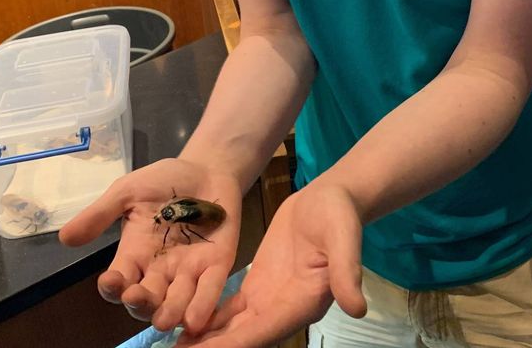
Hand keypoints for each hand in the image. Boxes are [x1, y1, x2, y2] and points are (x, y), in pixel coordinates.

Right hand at [59, 157, 242, 332]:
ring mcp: (189, 271)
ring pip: (175, 301)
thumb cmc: (165, 181)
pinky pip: (209, 290)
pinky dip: (202, 305)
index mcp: (135, 254)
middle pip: (145, 299)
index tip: (110, 281)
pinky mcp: (217, 266)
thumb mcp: (127, 192)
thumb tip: (64, 238)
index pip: (119, 279)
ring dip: (169, 312)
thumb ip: (100, 213)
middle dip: (139, 303)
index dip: (112, 285)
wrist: (206, 168)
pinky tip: (195, 318)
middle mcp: (160, 270)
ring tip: (163, 319)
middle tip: (136, 297)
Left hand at [177, 182, 366, 346]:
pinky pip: (229, 311)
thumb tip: (358, 307)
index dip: (234, 344)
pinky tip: (183, 325)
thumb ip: (347, 271)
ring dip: (206, 341)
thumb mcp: (344, 238)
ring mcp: (269, 301)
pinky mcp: (258, 287)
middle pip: (244, 338)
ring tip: (173, 347)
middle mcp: (285, 311)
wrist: (330, 199)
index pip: (264, 331)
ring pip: (233, 329)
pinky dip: (208, 320)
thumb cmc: (339, 216)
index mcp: (304, 303)